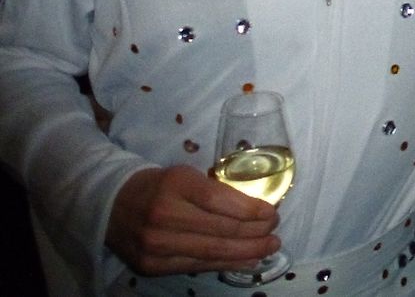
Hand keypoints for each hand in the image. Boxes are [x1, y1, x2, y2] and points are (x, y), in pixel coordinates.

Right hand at [106, 165, 280, 276]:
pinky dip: (225, 264)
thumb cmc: (159, 186)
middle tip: (275, 232)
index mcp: (176, 184)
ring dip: (247, 252)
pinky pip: (197, 266)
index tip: (272, 212)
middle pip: (221, 230)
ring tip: (268, 248)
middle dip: (255, 234)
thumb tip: (255, 208)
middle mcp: (164, 215)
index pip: (221, 200)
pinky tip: (246, 261)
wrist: (112, 204)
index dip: (251, 210)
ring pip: (212, 252)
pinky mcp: (152, 266)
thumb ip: (215, 190)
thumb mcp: (186, 176)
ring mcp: (156, 245)